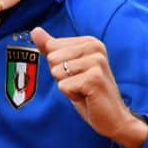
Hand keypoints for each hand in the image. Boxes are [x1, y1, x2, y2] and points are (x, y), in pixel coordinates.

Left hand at [31, 27, 147, 147]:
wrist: (112, 117)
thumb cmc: (88, 92)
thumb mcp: (67, 68)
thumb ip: (51, 48)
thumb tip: (35, 31)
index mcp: (90, 41)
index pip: (52, 47)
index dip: (58, 66)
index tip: (76, 74)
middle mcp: (95, 47)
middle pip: (52, 58)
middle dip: (61, 76)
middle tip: (80, 84)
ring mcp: (96, 62)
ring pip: (57, 71)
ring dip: (67, 86)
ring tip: (83, 90)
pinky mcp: (94, 78)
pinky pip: (63, 85)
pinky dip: (71, 95)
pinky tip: (86, 96)